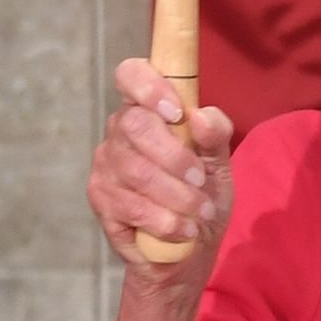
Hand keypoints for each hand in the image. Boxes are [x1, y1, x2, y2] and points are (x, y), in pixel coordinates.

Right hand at [86, 57, 234, 290]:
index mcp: (148, 109)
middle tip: (201, 180)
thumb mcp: (220, 162)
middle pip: (135, 125)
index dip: (149, 85)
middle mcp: (120, 130)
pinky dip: (165, 220)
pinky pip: (131, 205)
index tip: (177, 112)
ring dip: (177, 196)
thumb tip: (201, 116)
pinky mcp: (100, 198)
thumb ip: (216, 134)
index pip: (130, 74)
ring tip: (201, 210)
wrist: (191, 246)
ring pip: (136, 171)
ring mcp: (106, 164)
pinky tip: (184, 229)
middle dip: (176, 156)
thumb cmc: (203, 193)